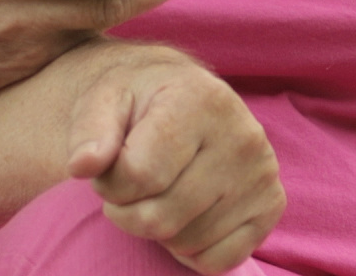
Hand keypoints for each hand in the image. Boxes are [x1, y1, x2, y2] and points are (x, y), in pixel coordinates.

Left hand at [65, 48, 283, 273]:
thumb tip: (82, 165)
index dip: (108, 184)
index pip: (138, 175)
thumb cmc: (136, 101)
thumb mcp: (103, 100)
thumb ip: (88, 131)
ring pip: (187, 242)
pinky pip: (221, 261)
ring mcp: (263, 173)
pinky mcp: (272, 204)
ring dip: (158, 230)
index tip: (107, 167)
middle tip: (127, 188)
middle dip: (128, 212)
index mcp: (200, 99)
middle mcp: (242, 136)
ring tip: (157, 192)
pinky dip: (191, 249)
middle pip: (161, 217)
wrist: (179, 96)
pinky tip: (184, 213)